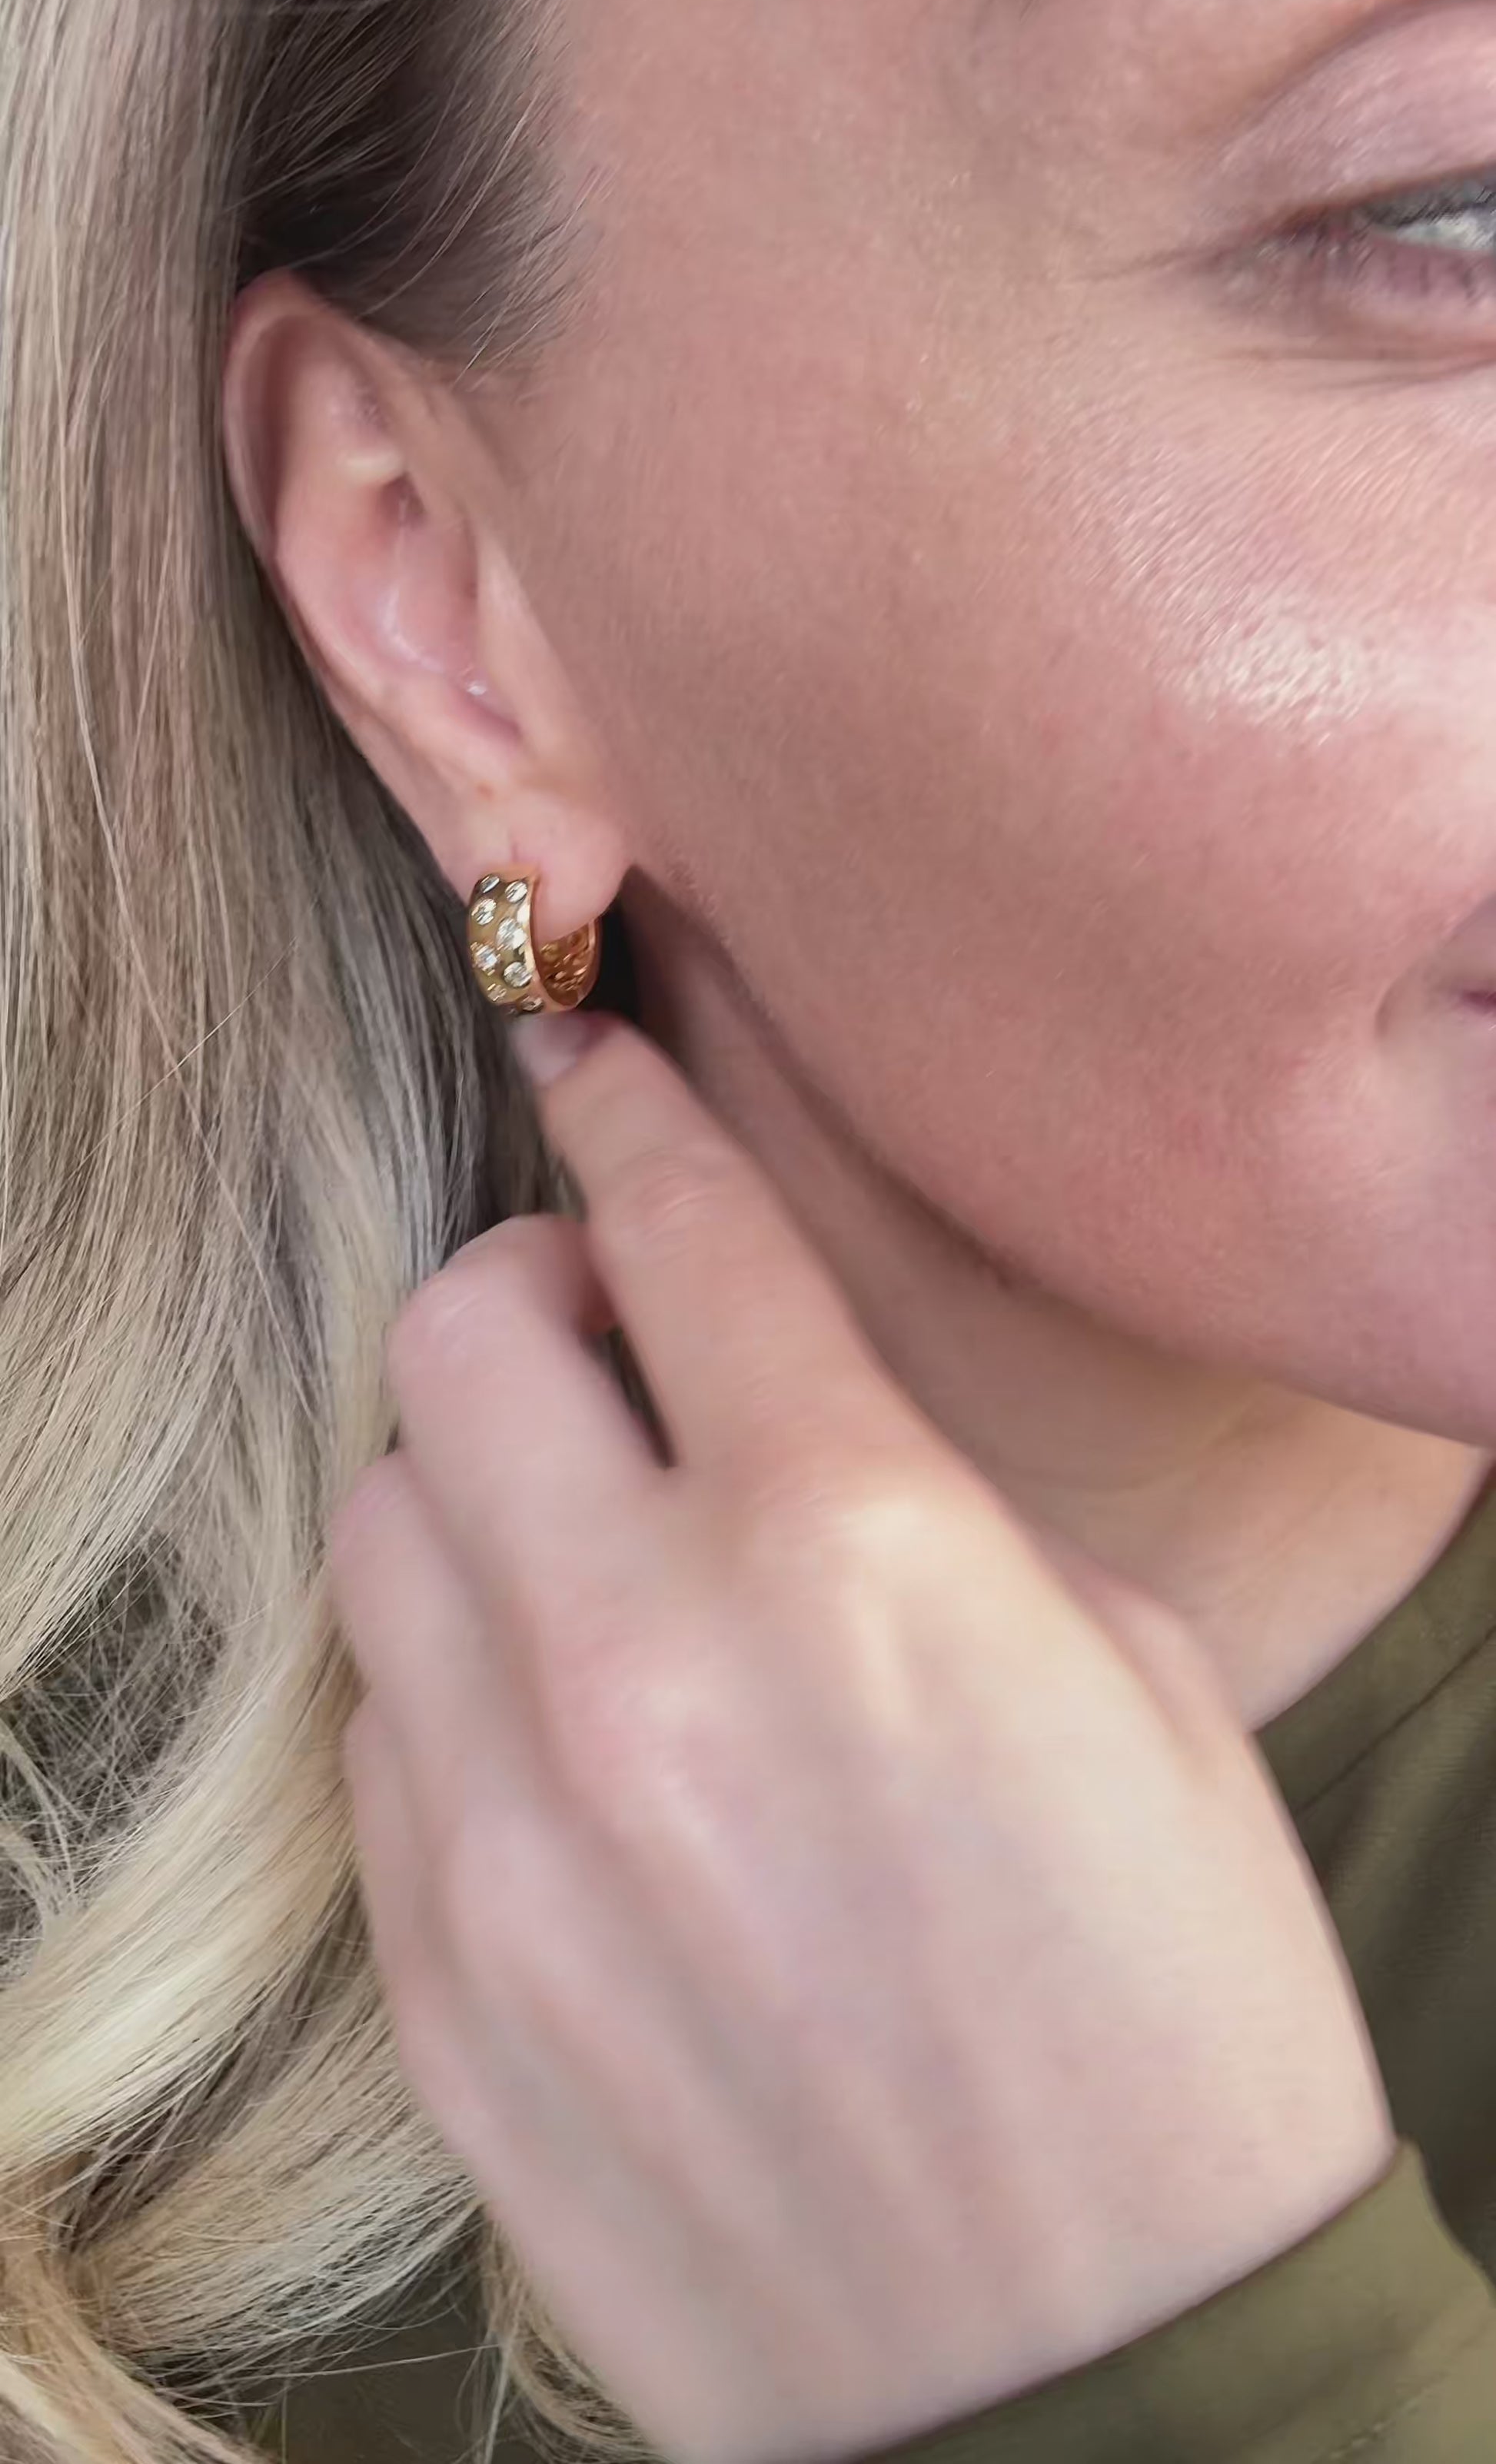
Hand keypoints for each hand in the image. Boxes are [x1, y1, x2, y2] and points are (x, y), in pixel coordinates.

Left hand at [329, 1013, 1395, 2463]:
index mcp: (853, 1556)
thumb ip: (909, 1505)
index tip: (586, 1054)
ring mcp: (510, 1840)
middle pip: (455, 1337)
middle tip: (616, 1348)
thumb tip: (770, 1410)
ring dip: (479, 1493)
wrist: (1098, 2377)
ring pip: (381, 1530)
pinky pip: (380, 1745)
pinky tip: (575, 1753)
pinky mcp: (443, 1990)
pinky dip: (456, 1694)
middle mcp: (642, 1668)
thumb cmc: (1173, 2015)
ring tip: (591, 1557)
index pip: (678, 1230)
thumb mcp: (1118, 1680)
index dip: (628, 1109)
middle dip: (530, 1291)